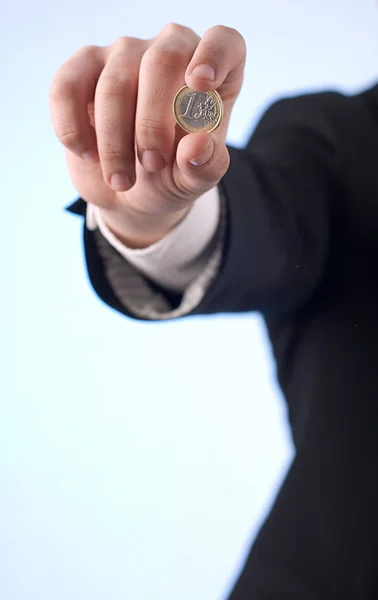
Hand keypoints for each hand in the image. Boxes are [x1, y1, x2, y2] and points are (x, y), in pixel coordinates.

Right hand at [50, 24, 245, 246]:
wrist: (129, 191)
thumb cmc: (171, 176)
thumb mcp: (194, 181)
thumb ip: (205, 166)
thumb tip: (197, 145)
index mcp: (214, 75)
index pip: (224, 42)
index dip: (214, 56)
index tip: (200, 87)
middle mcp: (170, 51)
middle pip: (161, 63)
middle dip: (152, 123)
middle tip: (152, 165)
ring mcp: (124, 54)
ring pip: (114, 84)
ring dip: (115, 142)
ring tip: (122, 181)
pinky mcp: (82, 68)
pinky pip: (67, 87)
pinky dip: (73, 128)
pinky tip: (88, 155)